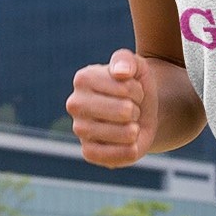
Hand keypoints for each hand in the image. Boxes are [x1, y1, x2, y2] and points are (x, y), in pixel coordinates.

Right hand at [66, 48, 158, 166]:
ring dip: (135, 128)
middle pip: (124, 111)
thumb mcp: (136, 65)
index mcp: (83, 78)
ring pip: (124, 133)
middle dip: (137, 109)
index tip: (131, 89)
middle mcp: (75, 104)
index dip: (137, 90)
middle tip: (131, 107)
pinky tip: (128, 142)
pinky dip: (129, 149)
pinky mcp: (88, 152)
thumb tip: (121, 73)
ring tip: (129, 122)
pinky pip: (114, 156)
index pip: (125, 88)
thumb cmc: (134, 84)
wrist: (140, 110)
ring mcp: (79, 129)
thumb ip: (127, 60)